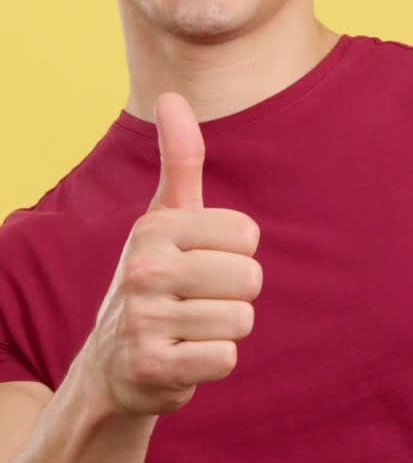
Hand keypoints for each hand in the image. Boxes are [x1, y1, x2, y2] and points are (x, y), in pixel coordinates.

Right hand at [86, 92, 262, 415]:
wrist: (112, 364)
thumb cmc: (155, 279)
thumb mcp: (164, 218)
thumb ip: (179, 159)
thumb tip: (172, 95)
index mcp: (154, 227)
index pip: (247, 236)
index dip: (235, 254)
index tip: (201, 263)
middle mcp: (144, 269)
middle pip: (250, 279)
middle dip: (233, 295)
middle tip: (196, 301)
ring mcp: (145, 320)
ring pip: (241, 320)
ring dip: (222, 330)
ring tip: (190, 328)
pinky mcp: (153, 367)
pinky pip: (226, 359)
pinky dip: (212, 362)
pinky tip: (184, 357)